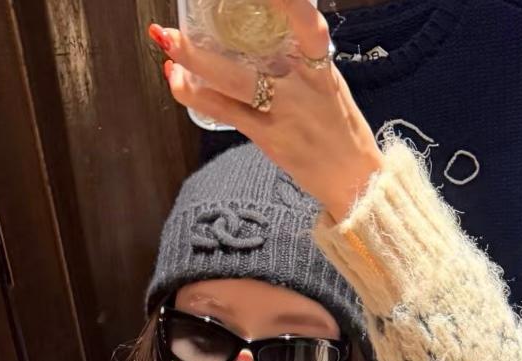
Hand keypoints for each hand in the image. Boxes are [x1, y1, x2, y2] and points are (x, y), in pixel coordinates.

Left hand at [151, 2, 383, 222]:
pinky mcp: (268, 137)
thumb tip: (263, 34)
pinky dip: (194, 95)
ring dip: (194, 60)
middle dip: (225, 29)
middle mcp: (303, 85)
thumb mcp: (329, 85)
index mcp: (321, 66)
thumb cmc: (341, 130)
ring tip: (166, 41)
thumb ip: (301, 59)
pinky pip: (222, 112)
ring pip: (231, 80)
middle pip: (259, 45)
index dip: (288, 1)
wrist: (355, 182)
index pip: (308, 22)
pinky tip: (176, 81)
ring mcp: (283, 112)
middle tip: (189, 10)